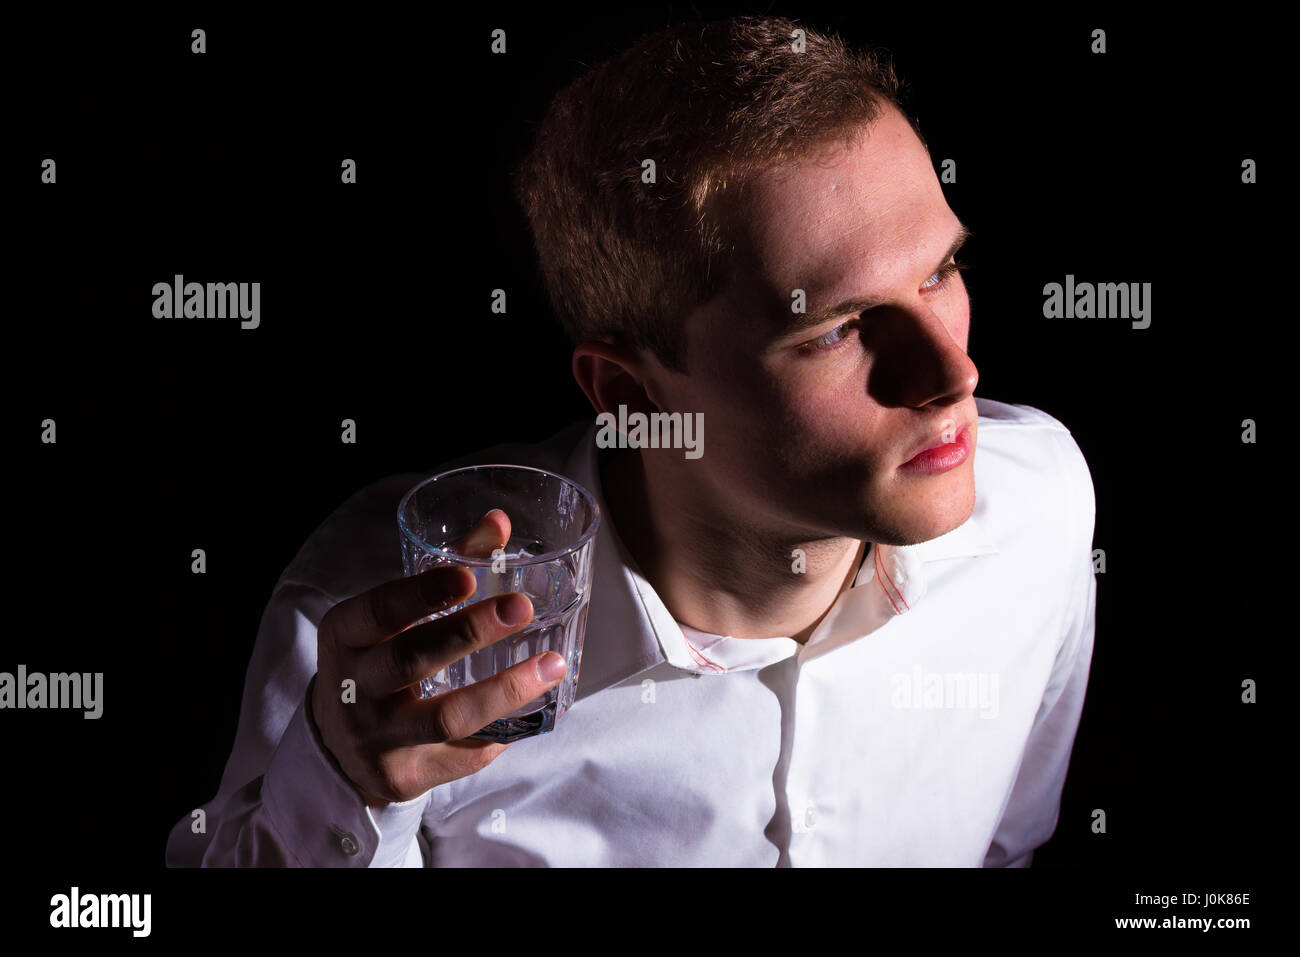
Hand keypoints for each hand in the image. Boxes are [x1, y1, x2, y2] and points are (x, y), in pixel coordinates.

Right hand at [310, 509, 564, 806]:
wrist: (340, 747)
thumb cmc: (381, 659)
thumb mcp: (395, 615)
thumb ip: (450, 564)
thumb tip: (500, 522)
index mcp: (346, 636)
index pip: (378, 611)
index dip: (421, 594)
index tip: (468, 575)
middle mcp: (353, 688)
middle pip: (412, 660)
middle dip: (470, 632)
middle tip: (521, 607)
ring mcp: (377, 737)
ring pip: (446, 717)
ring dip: (505, 689)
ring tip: (551, 665)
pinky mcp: (404, 777)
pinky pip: (463, 757)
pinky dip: (501, 731)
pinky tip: (534, 710)